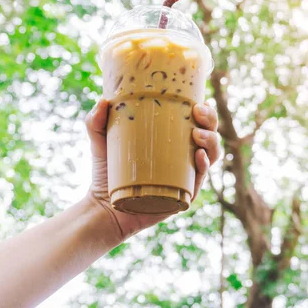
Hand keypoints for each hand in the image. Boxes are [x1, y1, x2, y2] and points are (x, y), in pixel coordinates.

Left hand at [84, 98, 220, 241]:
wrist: (102, 206)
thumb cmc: (106, 171)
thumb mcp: (100, 141)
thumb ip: (96, 120)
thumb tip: (103, 101)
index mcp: (174, 141)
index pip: (198, 123)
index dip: (206, 112)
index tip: (197, 103)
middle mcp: (185, 158)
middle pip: (209, 137)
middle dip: (211, 122)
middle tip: (198, 113)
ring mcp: (185, 177)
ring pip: (210, 157)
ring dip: (211, 143)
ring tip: (198, 135)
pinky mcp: (182, 196)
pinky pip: (199, 181)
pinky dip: (203, 167)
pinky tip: (199, 157)